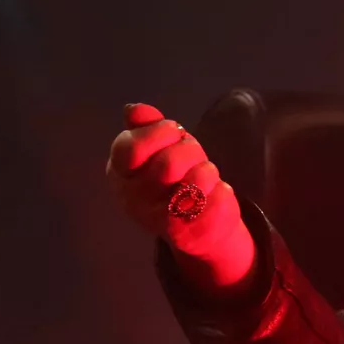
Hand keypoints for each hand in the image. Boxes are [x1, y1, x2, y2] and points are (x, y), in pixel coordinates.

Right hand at [106, 103, 257, 292]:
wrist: (195, 226)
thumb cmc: (174, 178)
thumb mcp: (158, 148)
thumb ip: (146, 127)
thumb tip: (135, 110)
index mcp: (120, 174)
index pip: (131, 148)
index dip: (158, 132)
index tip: (175, 130)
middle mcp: (135, 200)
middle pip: (169, 163)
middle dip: (190, 149)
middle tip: (193, 153)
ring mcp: (162, 220)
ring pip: (195, 182)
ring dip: (207, 169)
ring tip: (204, 174)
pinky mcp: (193, 233)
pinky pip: (217, 199)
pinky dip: (223, 189)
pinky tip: (215, 194)